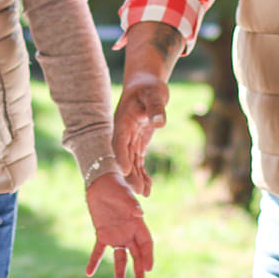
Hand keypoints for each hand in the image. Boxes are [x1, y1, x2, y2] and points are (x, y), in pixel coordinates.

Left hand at [84, 171, 155, 277]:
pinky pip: (98, 250)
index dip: (148, 256)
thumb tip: (139, 213)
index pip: (146, 244)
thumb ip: (131, 204)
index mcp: (138, 224)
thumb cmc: (117, 187)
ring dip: (119, 272)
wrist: (101, 183)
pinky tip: (89, 272)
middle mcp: (128, 233)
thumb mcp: (124, 195)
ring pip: (120, 258)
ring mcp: (115, 235)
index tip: (148, 269)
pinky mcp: (102, 234)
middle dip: (139, 271)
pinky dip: (94, 261)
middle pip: (136, 256)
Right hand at [112, 23, 183, 196]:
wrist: (146, 84)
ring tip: (146, 193)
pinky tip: (149, 187)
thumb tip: (160, 122)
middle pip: (123, 156)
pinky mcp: (137, 143)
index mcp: (122, 121)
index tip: (123, 170)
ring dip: (136, 178)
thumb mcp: (154, 94)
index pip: (119, 141)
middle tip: (137, 191)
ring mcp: (129, 139)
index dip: (120, 156)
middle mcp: (122, 133)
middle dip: (129, 174)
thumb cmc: (149, 87)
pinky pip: (138, 161)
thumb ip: (156, 108)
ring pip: (130, 162)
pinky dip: (142, 173)